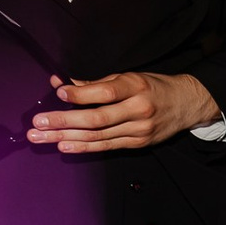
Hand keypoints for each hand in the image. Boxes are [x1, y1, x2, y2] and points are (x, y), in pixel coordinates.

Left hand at [29, 71, 221, 151]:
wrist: (187, 104)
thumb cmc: (154, 87)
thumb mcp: (128, 77)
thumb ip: (95, 84)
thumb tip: (61, 83)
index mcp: (136, 87)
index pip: (105, 93)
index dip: (80, 95)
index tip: (58, 93)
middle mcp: (139, 109)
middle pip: (96, 119)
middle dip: (64, 122)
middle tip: (38, 123)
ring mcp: (140, 129)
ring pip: (98, 136)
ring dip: (66, 137)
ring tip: (41, 137)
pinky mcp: (139, 143)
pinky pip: (107, 146)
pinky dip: (84, 147)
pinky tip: (64, 146)